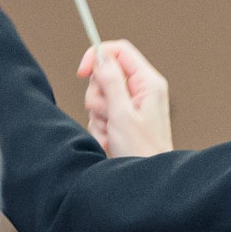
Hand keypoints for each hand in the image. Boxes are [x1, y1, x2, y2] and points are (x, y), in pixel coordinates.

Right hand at [78, 38, 172, 155]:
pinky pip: (100, 114)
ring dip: (98, 115)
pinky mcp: (122, 119)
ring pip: (99, 96)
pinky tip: (111, 139)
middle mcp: (141, 91)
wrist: (146, 180)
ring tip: (112, 131)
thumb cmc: (142, 150)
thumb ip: (111, 81)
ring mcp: (131, 106)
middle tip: (107, 114)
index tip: (82, 72)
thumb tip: (101, 55)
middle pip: (105, 74)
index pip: (119, 51)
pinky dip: (100, 127)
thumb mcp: (122, 113)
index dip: (98, 56)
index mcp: (148, 83)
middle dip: (97, 95)